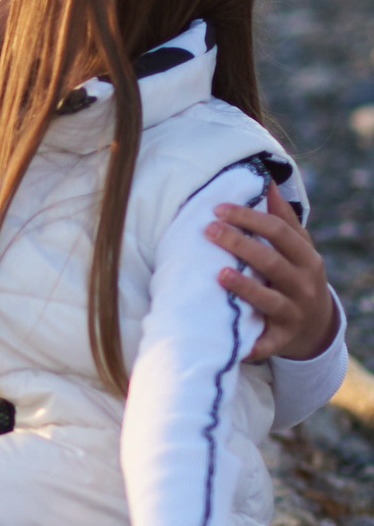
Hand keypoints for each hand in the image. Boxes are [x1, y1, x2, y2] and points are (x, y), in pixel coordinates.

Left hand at [213, 182, 337, 362]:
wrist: (316, 327)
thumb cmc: (297, 277)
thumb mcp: (297, 249)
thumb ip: (283, 219)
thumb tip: (267, 182)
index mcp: (306, 258)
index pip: (280, 232)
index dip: (250, 218)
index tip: (218, 208)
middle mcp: (304, 284)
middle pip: (272, 262)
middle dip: (240, 245)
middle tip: (208, 230)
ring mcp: (294, 312)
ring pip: (270, 300)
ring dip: (245, 287)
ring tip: (219, 274)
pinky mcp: (282, 339)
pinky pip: (267, 343)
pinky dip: (252, 343)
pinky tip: (233, 340)